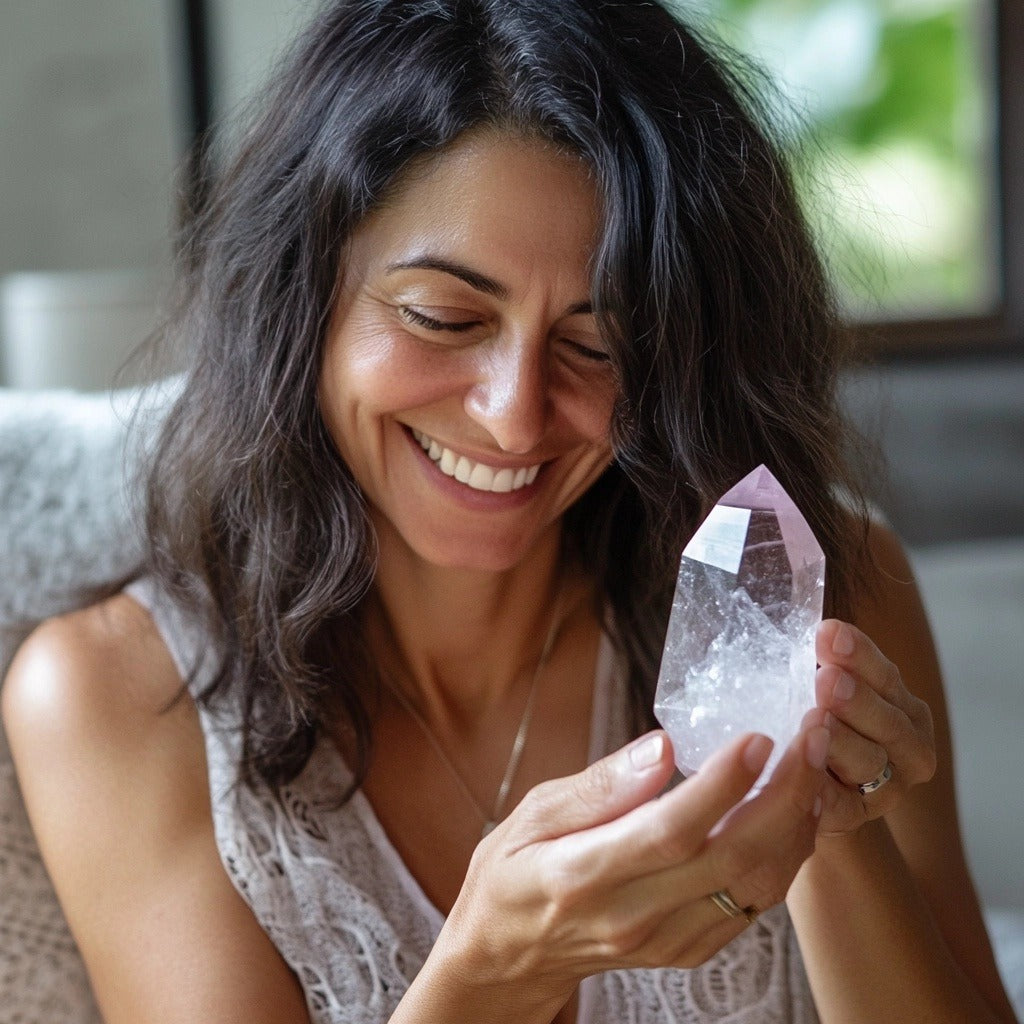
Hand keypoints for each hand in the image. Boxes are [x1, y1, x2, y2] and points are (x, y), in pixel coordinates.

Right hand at [434, 724, 827, 1011]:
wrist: (507, 953)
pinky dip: (783, 858)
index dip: (722, 786)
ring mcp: (664, 943)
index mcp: (584, 874)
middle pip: (729, 860)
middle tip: (812, 736)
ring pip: (754, 888)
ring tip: (814, 766)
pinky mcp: (685, 953)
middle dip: (784, 794)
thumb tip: (662, 747)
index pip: (669, 831)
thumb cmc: (513, 870)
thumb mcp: (531, 813)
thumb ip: (599, 785)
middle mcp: (631, 917)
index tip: (759, 736)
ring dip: (796, 825)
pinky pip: (751, 907)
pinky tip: (791, 813)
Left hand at [808, 619, 935, 837]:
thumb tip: (803, 602)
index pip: (884, 675)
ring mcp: (887, 786)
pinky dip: (822, 790)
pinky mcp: (856, 816)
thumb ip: (822, 656)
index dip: (859, 653)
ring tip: (815, 722)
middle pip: (886, 720)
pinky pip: (840, 805)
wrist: (817, 789)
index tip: (829, 632)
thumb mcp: (825, 686)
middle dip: (856, 698)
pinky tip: (804, 776)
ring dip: (842, 742)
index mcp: (901, 704)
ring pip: (869, 761)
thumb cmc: (818, 722)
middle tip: (828, 679)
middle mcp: (906, 744)